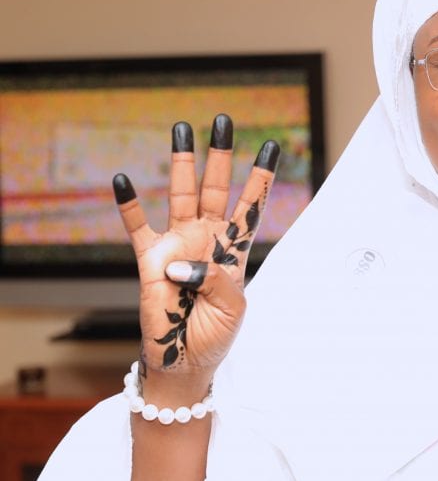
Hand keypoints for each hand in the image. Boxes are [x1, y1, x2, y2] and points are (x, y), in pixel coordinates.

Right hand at [113, 115, 278, 398]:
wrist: (185, 360)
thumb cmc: (215, 333)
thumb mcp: (232, 307)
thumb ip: (215, 280)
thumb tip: (181, 263)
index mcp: (234, 247)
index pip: (251, 205)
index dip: (261, 177)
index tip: (273, 146)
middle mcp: (206, 237)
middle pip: (216, 187)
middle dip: (219, 155)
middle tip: (223, 120)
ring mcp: (177, 244)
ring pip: (180, 194)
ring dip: (182, 163)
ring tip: (182, 130)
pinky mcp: (149, 260)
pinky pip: (137, 227)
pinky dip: (128, 204)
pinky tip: (122, 179)